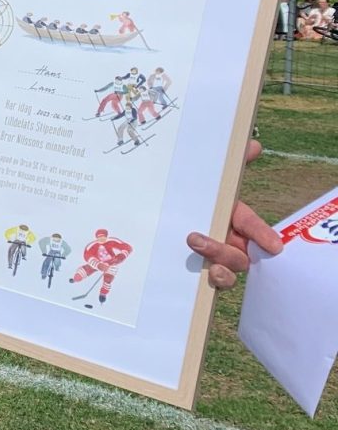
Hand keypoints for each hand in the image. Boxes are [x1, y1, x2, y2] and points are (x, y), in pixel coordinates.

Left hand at [185, 140, 282, 289]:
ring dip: (216, 265)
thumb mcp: (203, 179)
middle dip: (222, 249)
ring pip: (227, 271)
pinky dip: (210, 283)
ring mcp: (213, 260)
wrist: (155, 209)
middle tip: (194, 238)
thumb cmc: (186, 196)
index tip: (273, 245)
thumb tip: (252, 144)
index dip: (261, 234)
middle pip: (239, 255)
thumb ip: (230, 163)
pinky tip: (200, 276)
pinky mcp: (197, 273)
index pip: (251, 226)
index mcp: (232, 219)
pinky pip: (212, 285)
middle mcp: (227, 242)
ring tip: (191, 252)